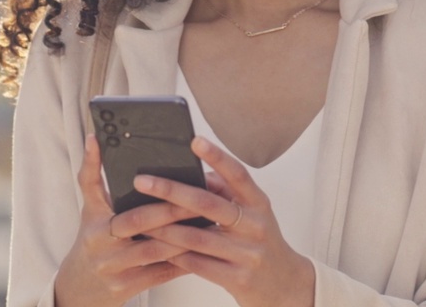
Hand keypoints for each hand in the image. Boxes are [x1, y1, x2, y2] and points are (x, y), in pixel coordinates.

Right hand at [54, 134, 196, 306]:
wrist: (80, 287)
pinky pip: (161, 273)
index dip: (107, 169)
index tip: (142, 163)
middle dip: (170, 208)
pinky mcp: (126, 288)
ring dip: (184, 235)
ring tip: (210, 220)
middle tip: (198, 194)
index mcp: (93, 218)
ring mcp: (113, 268)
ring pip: (155, 249)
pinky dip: (183, 260)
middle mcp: (100, 243)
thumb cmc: (94, 238)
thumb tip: (94, 138)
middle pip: (138, 221)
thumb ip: (93, 176)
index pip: (98, 189)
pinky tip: (204, 249)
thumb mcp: (91, 209)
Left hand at [135, 136, 316, 306]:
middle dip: (171, 191)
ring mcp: (248, 254)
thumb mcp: (253, 213)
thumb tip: (197, 172)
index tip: (194, 141)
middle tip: (142, 181)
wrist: (285, 285)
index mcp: (259, 203)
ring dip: (164, 228)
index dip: (217, 156)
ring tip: (140, 219)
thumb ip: (227, 192)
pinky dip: (175, 255)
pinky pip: (198, 264)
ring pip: (197, 237)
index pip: (238, 174)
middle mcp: (255, 226)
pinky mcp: (238, 279)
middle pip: (208, 204)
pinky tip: (157, 248)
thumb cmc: (260, 241)